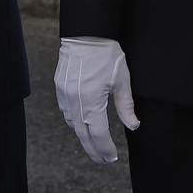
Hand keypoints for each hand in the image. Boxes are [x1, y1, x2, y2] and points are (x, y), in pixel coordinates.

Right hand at [55, 37, 139, 163]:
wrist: (85, 32)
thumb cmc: (107, 54)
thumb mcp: (122, 80)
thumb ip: (126, 106)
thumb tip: (133, 126)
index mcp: (92, 101)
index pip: (99, 134)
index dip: (105, 148)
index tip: (112, 158)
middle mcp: (75, 101)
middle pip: (83, 134)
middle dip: (93, 150)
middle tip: (103, 160)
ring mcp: (64, 94)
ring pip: (72, 123)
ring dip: (83, 135)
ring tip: (95, 143)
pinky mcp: (59, 87)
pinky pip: (65, 110)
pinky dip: (74, 120)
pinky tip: (82, 122)